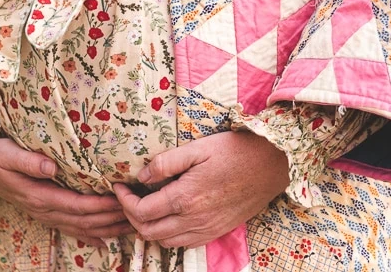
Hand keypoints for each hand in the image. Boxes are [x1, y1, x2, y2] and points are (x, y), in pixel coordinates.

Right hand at [0, 135, 131, 246]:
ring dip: (107, 228)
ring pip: (81, 227)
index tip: (120, 199)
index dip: (99, 205)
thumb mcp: (8, 153)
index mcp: (39, 196)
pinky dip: (91, 236)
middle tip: (136, 212)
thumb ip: (28, 161)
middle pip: (84, 220)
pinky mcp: (48, 213)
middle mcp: (45, 210)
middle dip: (111, 218)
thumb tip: (51, 166)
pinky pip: (72, 229)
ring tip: (131, 225)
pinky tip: (107, 241)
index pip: (76, 205)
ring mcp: (47, 215)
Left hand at [113, 131, 288, 248]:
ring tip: (145, 207)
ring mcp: (206, 229)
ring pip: (165, 242)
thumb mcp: (197, 148)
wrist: (270, 165)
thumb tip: (141, 175)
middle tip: (128, 197)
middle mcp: (193, 220)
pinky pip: (184, 243)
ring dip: (149, 228)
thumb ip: (166, 162)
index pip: (141, 211)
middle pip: (148, 232)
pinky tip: (169, 216)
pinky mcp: (216, 231)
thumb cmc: (234, 151)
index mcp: (185, 198)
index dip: (124, 201)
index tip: (120, 186)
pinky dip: (169, 234)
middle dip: (131, 216)